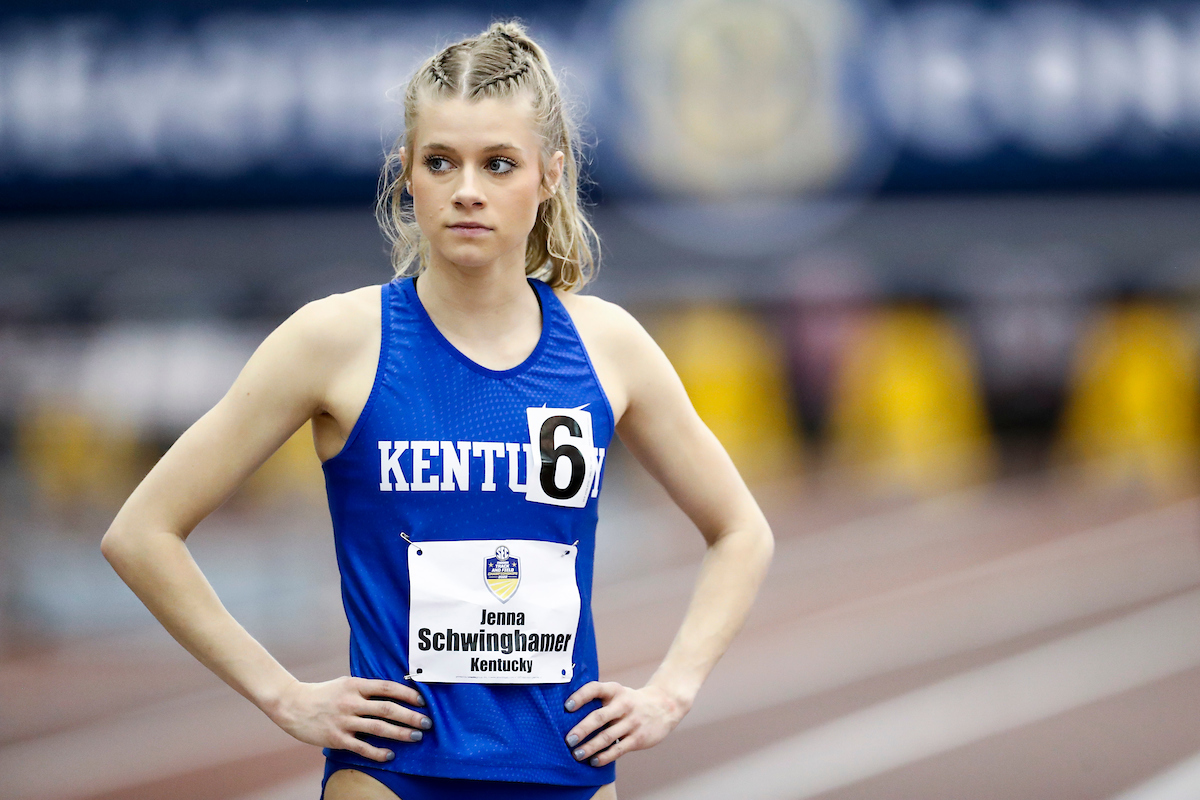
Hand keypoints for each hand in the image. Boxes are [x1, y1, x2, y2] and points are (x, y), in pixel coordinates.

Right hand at [267, 676, 430, 761]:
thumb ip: (366, 688)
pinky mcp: (336, 738)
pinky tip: (390, 755)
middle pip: (388, 708)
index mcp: (355, 685)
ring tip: (416, 737)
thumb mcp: (346, 683)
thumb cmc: (323, 693)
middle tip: (427, 723)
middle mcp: (351, 702)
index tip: (422, 701)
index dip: (407, 694)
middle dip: (411, 716)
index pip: (387, 687)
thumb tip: (393, 694)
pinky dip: (378, 752)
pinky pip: (362, 747)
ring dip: (400, 733)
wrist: (292, 705)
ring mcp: (344, 720)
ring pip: (378, 728)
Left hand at [563, 682, 689, 766]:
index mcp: (615, 691)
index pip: (595, 689)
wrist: (664, 706)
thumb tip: (570, 718)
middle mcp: (623, 705)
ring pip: (607, 736)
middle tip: (568, 740)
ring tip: (576, 754)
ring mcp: (632, 722)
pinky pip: (618, 749)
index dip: (580, 697)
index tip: (566, 707)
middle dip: (582, 729)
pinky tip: (594, 761)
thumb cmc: (631, 702)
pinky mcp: (638, 738)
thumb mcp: (618, 693)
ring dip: (590, 747)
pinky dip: (605, 757)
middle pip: (599, 717)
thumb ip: (599, 701)